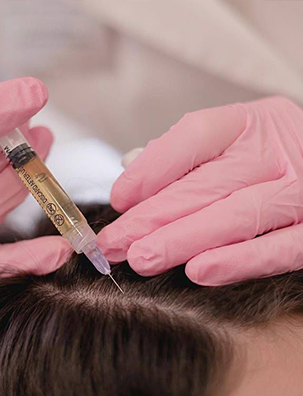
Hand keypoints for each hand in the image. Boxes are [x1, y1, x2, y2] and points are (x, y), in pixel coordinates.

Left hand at [98, 96, 302, 284]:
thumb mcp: (228, 141)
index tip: (119, 199)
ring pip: (235, 215)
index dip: (151, 168)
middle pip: (204, 184)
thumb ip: (180, 155)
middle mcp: (276, 150)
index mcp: (249, 122)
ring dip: (182, 241)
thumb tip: (130, 166)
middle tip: (113, 244)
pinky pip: (279, 248)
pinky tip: (197, 271)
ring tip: (141, 260)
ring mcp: (301, 189)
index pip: (194, 136)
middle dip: (151, 218)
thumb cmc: (261, 156)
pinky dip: (237, 261)